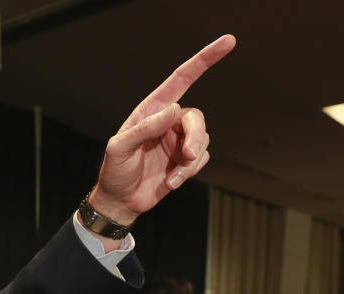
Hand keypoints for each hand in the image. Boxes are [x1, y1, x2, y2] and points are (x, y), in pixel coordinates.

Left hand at [89, 35, 235, 225]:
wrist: (120, 200)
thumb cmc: (115, 171)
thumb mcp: (120, 148)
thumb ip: (145, 128)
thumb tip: (175, 109)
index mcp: (152, 110)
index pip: (181, 79)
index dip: (204, 60)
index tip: (228, 42)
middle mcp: (169, 122)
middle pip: (196, 118)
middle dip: (195, 137)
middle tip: (188, 156)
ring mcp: (179, 141)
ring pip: (203, 140)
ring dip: (189, 162)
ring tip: (171, 179)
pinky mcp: (186, 161)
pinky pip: (201, 160)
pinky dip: (188, 173)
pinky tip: (170, 183)